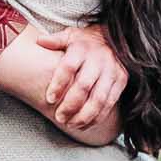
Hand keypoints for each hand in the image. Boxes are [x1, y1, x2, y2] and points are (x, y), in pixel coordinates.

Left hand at [38, 24, 127, 139]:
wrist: (114, 38)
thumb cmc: (86, 42)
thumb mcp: (70, 36)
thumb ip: (55, 40)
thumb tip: (39, 41)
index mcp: (82, 48)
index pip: (68, 67)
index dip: (59, 84)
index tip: (49, 99)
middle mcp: (99, 59)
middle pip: (84, 86)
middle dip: (70, 105)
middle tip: (59, 117)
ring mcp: (112, 70)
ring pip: (98, 98)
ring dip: (84, 115)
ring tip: (71, 124)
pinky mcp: (121, 81)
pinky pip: (110, 103)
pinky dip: (97, 117)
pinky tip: (85, 124)